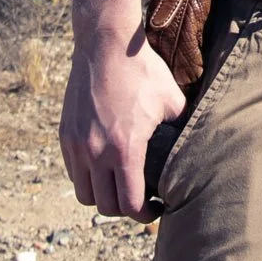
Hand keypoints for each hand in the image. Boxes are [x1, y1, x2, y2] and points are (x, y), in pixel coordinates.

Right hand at [59, 23, 186, 222]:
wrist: (106, 45)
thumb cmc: (142, 71)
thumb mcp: (171, 100)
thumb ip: (181, 128)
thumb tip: (195, 147)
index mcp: (124, 149)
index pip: (130, 204)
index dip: (145, 215)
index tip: (156, 208)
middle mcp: (96, 153)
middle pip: (106, 206)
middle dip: (125, 209)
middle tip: (140, 200)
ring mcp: (78, 145)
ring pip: (85, 193)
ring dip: (103, 196)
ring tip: (120, 185)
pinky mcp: (66, 135)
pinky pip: (74, 172)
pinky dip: (88, 178)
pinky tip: (104, 166)